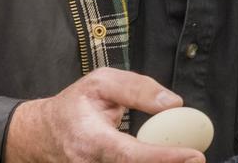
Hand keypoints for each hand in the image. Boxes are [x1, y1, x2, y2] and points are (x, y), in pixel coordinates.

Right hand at [5, 68, 205, 162]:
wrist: (41, 134)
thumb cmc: (72, 106)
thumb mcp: (101, 82)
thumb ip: (137, 88)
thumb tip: (172, 103)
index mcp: (91, 140)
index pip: (132, 155)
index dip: (164, 158)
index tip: (193, 156)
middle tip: (197, 158)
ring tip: (181, 156)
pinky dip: (148, 162)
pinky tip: (163, 157)